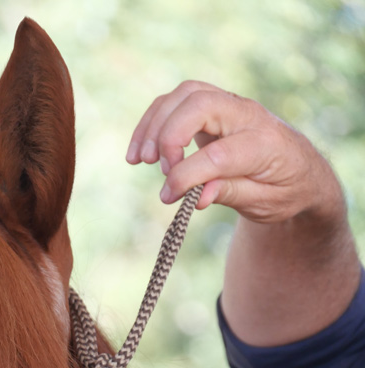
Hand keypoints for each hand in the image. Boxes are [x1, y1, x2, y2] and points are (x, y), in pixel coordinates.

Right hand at [126, 80, 341, 224]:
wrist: (297, 169)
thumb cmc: (282, 190)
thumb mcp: (265, 203)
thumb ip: (231, 194)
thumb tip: (197, 198)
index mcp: (265, 144)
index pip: (219, 153)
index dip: (187, 174)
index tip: (170, 196)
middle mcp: (247, 115)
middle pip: (200, 103)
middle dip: (170, 135)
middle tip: (161, 170)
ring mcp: (228, 106)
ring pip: (184, 94)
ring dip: (155, 124)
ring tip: (139, 160)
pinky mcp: (211, 107)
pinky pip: (176, 102)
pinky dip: (152, 123)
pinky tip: (138, 152)